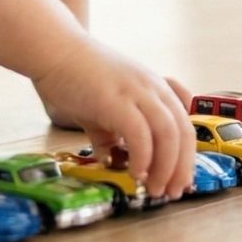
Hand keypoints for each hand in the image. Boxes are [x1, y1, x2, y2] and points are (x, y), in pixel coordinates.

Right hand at [31, 35, 195, 198]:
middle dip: (180, 168)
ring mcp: (136, 92)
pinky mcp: (116, 100)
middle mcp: (152, 87)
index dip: (187, 156)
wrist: (54, 49)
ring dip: (166, 168)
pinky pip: (140, 134)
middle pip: (183, 132)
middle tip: (171, 192)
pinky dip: (143, 158)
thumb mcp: (103, 105)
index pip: (184, 124)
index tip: (180, 180)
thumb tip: (110, 158)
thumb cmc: (75, 74)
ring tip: (154, 189)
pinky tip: (135, 173)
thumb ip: (110, 131)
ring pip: (169, 134)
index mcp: (154, 87)